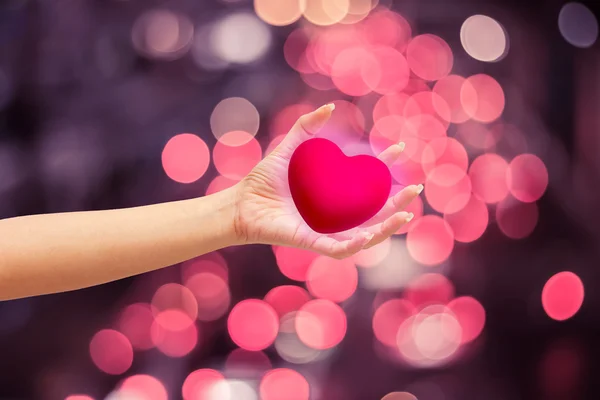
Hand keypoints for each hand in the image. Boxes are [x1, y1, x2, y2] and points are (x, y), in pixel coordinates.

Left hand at [232, 104, 422, 258]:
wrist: (241, 203)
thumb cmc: (264, 180)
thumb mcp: (289, 148)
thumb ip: (307, 128)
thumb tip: (329, 106)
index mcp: (333, 194)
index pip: (367, 183)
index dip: (385, 167)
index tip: (398, 149)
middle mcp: (334, 214)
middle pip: (374, 211)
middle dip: (398, 201)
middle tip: (415, 188)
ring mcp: (325, 230)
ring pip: (365, 235)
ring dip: (387, 227)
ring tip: (405, 214)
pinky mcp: (311, 242)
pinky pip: (338, 249)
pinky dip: (355, 245)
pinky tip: (370, 234)